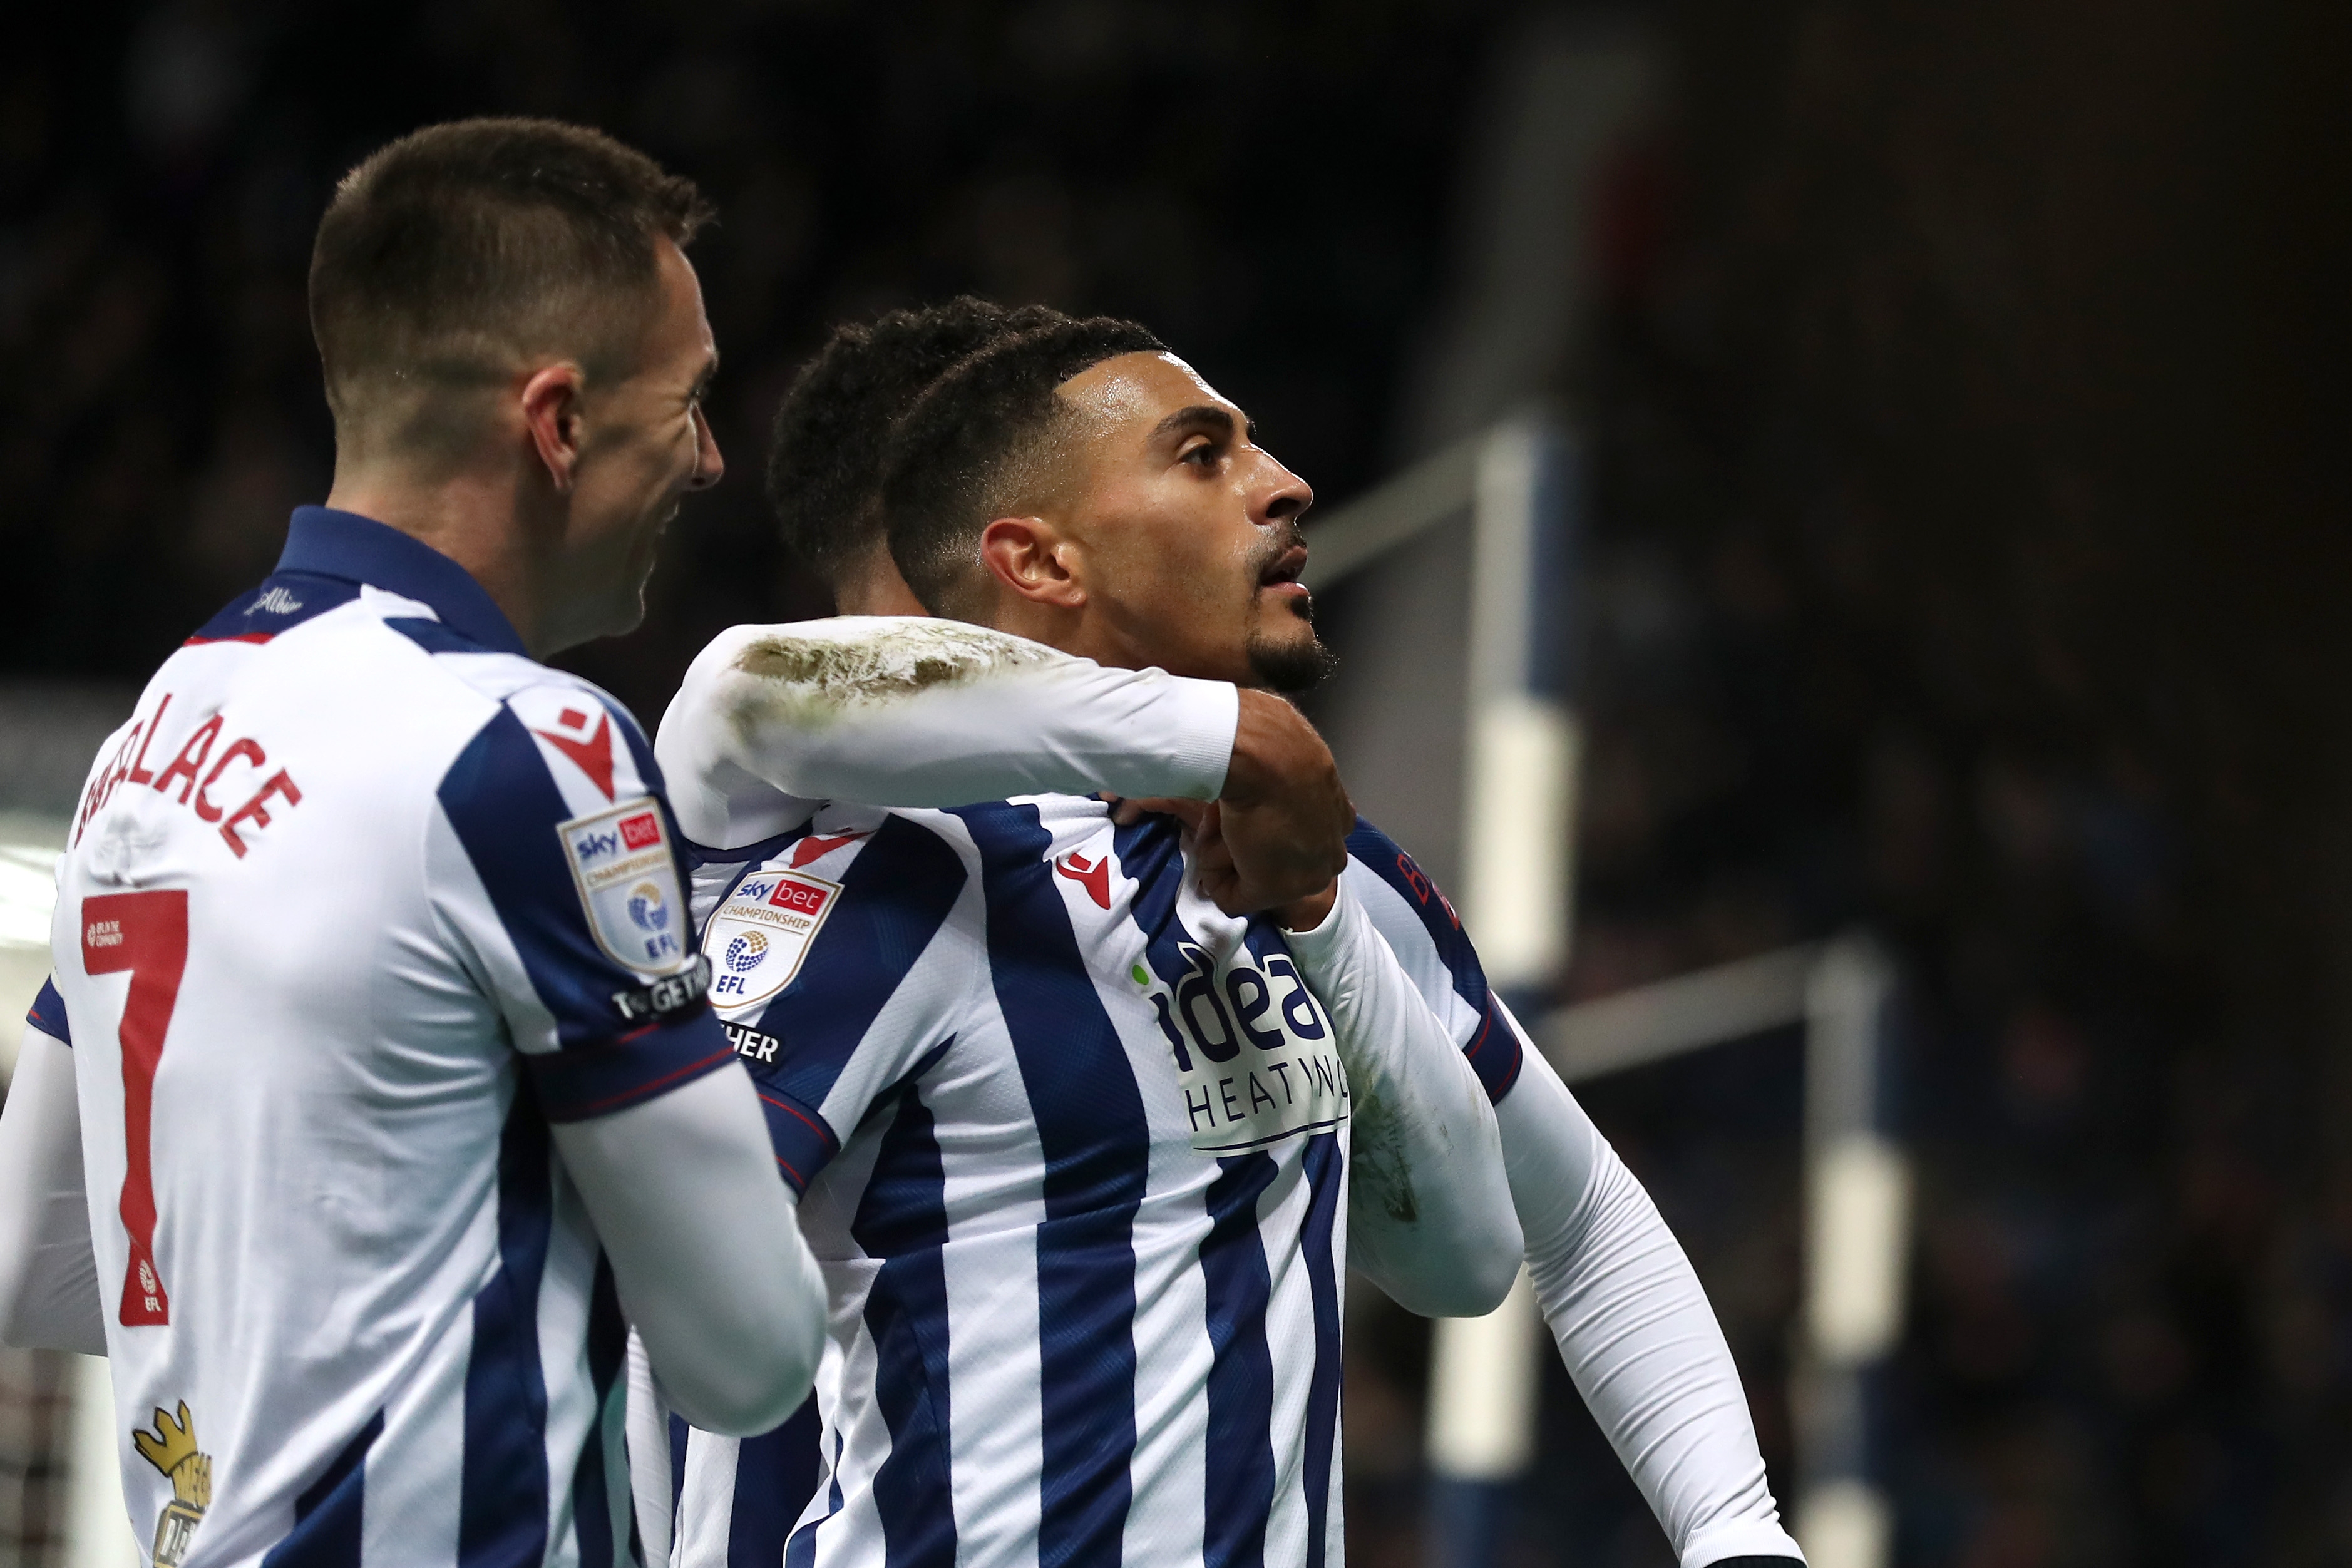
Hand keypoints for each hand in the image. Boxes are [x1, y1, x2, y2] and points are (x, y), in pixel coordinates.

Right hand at [1211, 691, 1352, 913]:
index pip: (1299, 836)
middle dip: (1241, 845)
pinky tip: (1214, 840)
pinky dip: (1212, 872)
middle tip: (1223, 814)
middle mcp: (1331, 851)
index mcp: (1340, 818)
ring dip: (1223, 851)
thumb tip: (1261, 763)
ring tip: (1219, 820)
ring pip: (1251, 878)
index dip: (1260, 826)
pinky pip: (1231, 897)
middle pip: (1274, 861)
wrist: (1265, 754)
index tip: (1238, 808)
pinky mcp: (1273, 891)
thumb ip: (1285, 774)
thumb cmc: (1272, 742)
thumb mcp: (1290, 755)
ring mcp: (1304, 875)